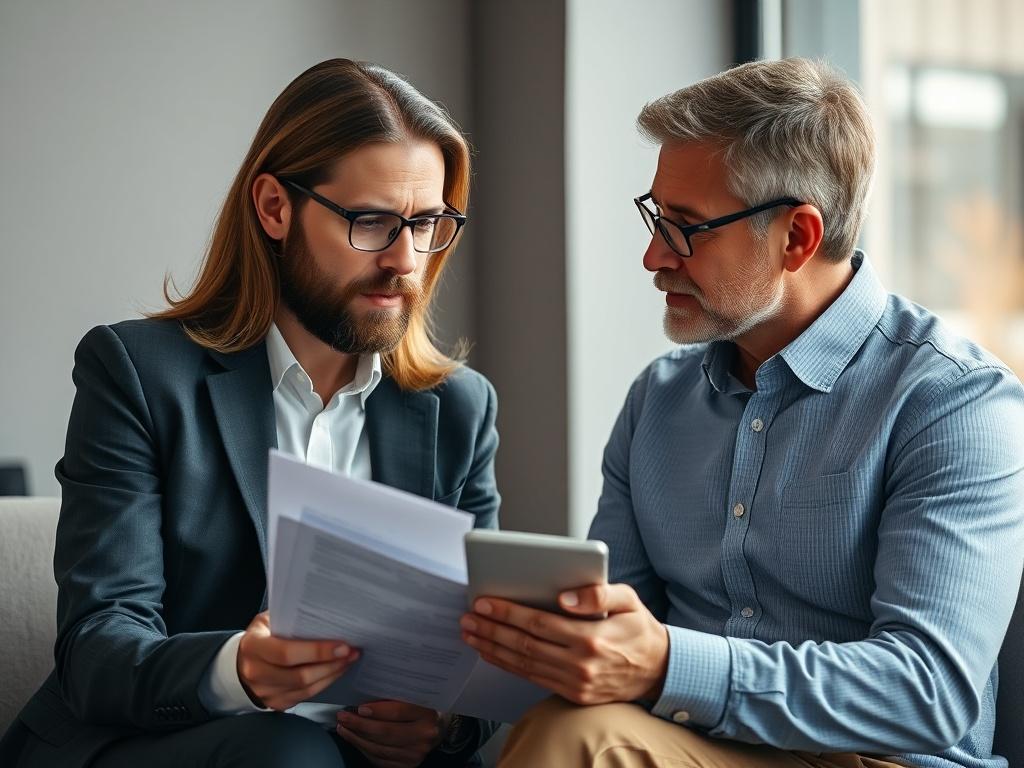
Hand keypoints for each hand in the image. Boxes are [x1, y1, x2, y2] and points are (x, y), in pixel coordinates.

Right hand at [236, 611, 359, 710]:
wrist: (240, 664)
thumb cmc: (261, 636)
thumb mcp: (267, 620)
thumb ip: (289, 618)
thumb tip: (326, 612)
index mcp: (253, 646)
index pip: (286, 653)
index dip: (317, 651)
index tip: (342, 645)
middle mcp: (256, 673)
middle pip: (300, 675)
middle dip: (331, 664)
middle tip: (352, 652)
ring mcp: (265, 692)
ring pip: (306, 689)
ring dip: (332, 674)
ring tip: (349, 660)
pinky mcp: (277, 703)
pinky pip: (306, 696)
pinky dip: (325, 683)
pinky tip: (336, 670)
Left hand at [336, 700, 444, 767]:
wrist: (437, 728)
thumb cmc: (421, 708)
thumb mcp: (414, 697)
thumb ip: (394, 697)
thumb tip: (364, 698)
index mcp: (427, 713)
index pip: (398, 712)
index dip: (377, 711)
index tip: (359, 708)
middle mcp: (424, 735)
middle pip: (386, 732)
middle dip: (360, 725)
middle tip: (343, 717)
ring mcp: (415, 754)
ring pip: (379, 748)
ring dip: (357, 738)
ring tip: (344, 728)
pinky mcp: (407, 765)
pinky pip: (379, 760)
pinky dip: (364, 750)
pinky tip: (355, 740)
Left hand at [460, 583, 668, 704]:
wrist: (659, 670)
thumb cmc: (640, 629)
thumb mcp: (629, 600)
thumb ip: (599, 593)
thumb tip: (565, 596)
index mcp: (592, 638)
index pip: (539, 623)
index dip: (508, 613)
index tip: (484, 603)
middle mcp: (580, 664)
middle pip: (524, 645)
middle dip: (491, 630)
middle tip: (468, 618)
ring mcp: (575, 682)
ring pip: (524, 664)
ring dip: (493, 648)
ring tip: (471, 634)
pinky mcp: (572, 694)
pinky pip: (532, 678)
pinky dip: (508, 665)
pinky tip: (492, 653)